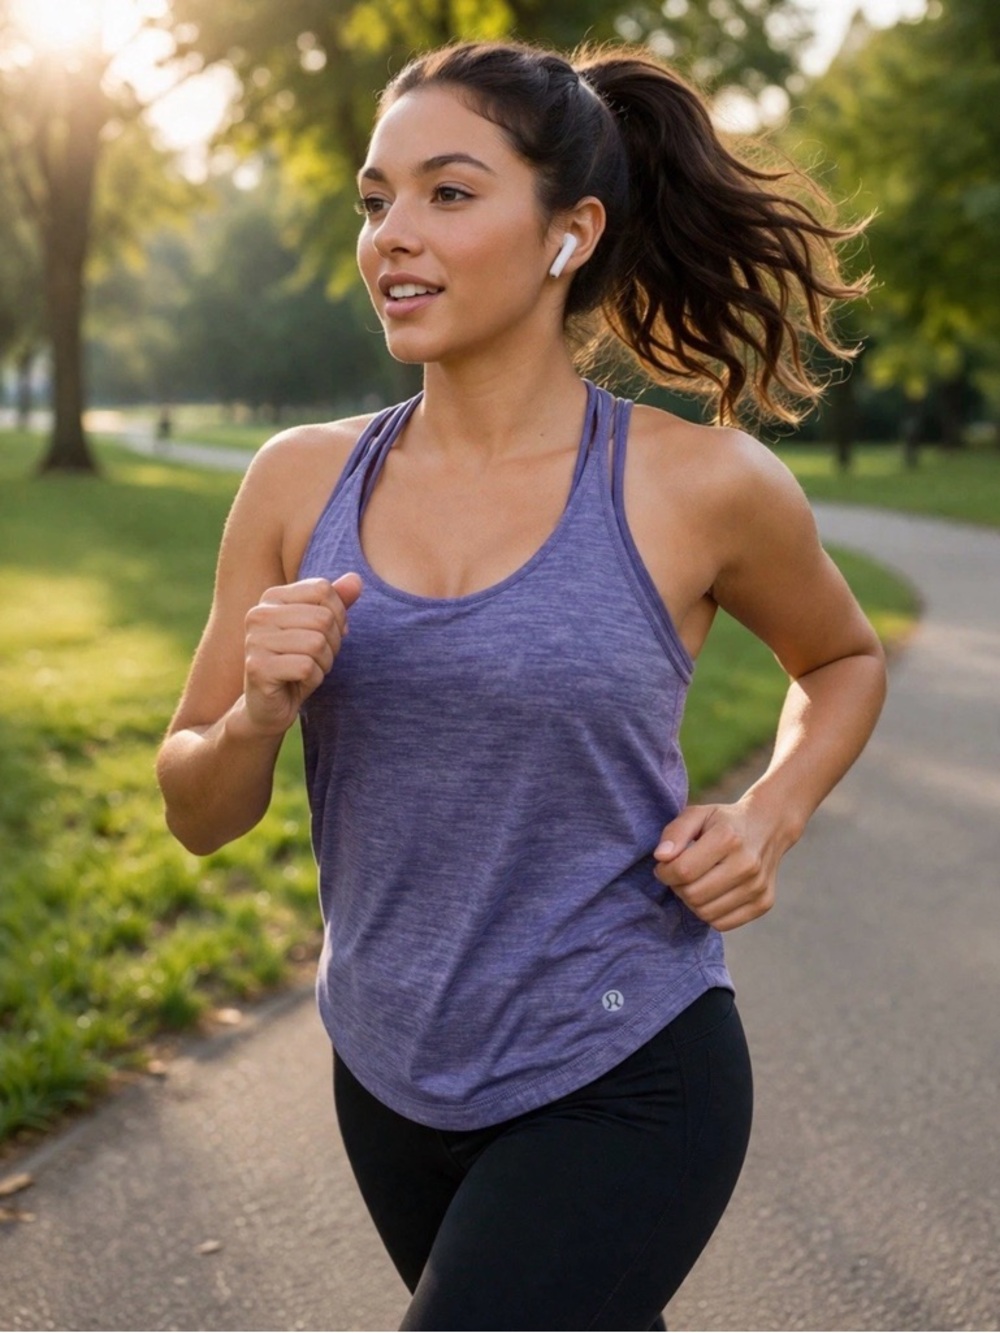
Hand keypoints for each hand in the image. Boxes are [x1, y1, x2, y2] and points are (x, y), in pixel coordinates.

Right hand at [242, 572, 361, 735]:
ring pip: (317, 643)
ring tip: (306, 669)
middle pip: (323, 618)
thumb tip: (357, 579)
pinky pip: (306, 667)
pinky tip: (298, 683)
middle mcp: (258, 614)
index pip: (323, 589)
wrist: (268, 705)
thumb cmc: (296, 662)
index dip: (337, 616)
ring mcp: (255, 640)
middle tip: (316, 658)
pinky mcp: (258, 667)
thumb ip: (336, 603)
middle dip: (332, 643)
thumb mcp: (320, 630)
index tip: (324, 635)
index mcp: (272, 597)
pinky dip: (313, 679)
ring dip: (323, 663)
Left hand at [652, 799, 782, 931]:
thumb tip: (661, 857)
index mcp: (728, 837)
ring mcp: (758, 886)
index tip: (665, 865)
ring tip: (695, 883)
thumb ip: (675, 832)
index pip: (683, 870)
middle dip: (677, 887)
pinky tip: (710, 895)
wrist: (767, 828)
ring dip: (692, 902)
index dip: (664, 872)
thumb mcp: (697, 814)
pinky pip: (723, 924)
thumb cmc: (724, 823)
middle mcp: (747, 864)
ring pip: (706, 913)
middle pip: (693, 895)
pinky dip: (709, 913)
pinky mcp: (764, 903)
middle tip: (680, 875)